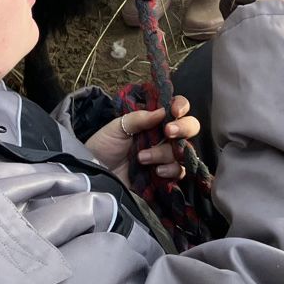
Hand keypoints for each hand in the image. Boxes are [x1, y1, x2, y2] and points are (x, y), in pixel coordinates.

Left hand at [85, 96, 200, 187]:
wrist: (93, 176)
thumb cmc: (103, 147)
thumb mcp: (117, 127)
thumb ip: (139, 118)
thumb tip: (163, 110)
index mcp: (154, 121)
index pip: (176, 108)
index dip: (181, 106)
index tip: (174, 111)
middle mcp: (164, 137)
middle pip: (190, 127)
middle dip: (183, 127)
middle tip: (168, 131)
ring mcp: (165, 157)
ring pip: (184, 150)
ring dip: (165, 152)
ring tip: (142, 158)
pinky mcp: (164, 176)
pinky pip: (180, 171)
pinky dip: (171, 170)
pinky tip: (156, 171)